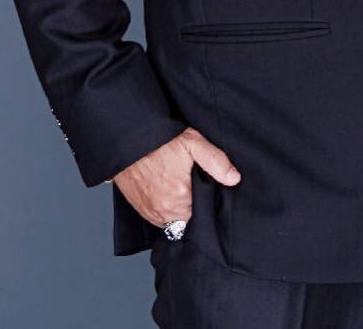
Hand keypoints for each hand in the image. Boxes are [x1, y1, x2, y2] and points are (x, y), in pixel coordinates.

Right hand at [109, 126, 240, 228]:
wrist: (128, 141)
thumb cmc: (160, 141)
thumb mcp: (192, 142)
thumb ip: (215, 161)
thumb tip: (234, 179)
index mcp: (182, 196)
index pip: (204, 213)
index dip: (209, 204)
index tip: (209, 193)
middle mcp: (167, 211)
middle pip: (190, 219)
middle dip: (195, 208)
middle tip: (196, 190)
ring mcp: (153, 213)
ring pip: (175, 222)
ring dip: (180, 211)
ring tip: (182, 192)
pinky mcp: (142, 211)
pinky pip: (160, 220)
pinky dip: (167, 212)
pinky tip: (170, 195)